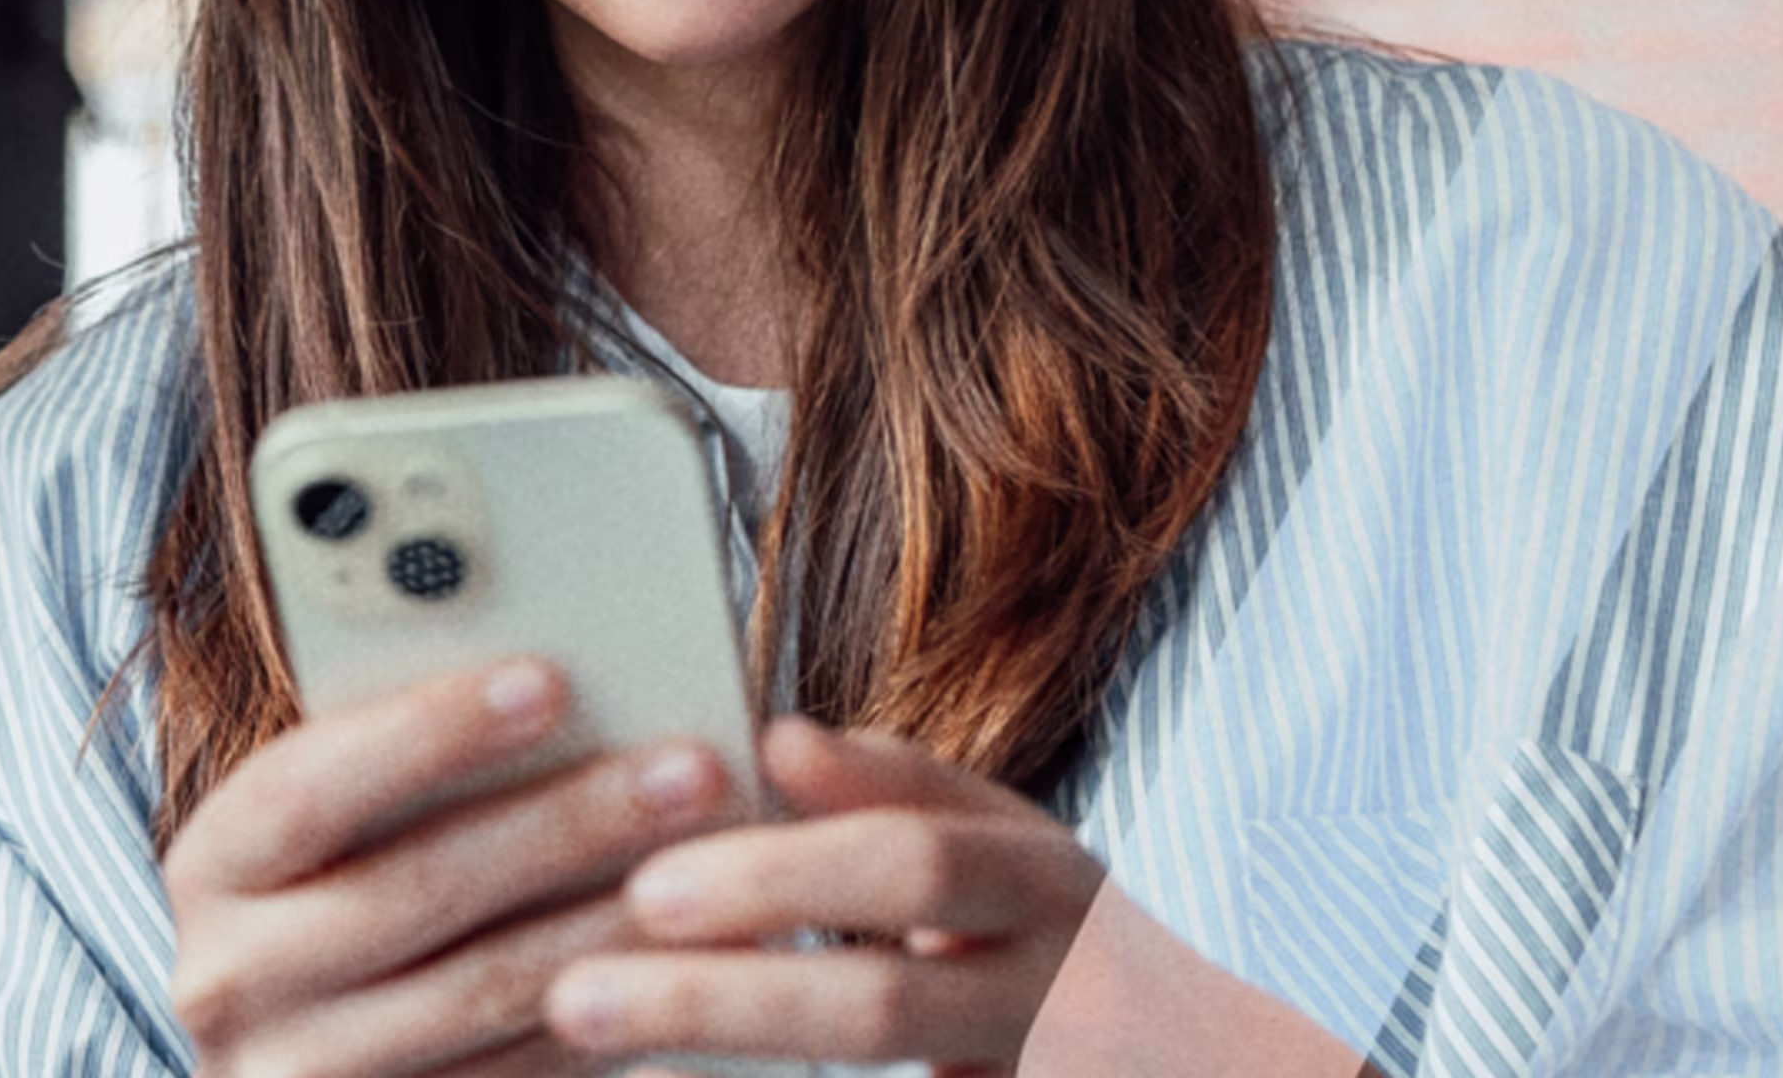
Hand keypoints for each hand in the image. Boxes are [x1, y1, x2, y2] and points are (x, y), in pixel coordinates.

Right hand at [163, 657, 749, 1076]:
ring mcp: (298, 1074)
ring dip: (612, 922)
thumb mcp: (334, 828)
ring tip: (717, 866)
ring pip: (482, 989)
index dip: (428, 731)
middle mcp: (229, 978)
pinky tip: (685, 965)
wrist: (307, 1064)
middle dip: (566, 821)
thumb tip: (558, 683)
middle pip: (415, 889)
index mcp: (212, 864)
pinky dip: (612, 1017)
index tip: (548, 678)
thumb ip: (401, 765)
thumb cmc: (337, 900)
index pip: (310, 784)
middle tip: (689, 766)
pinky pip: (521, 1074)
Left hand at [542, 716, 1105, 1077]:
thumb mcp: (1006, 844)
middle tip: (580, 995)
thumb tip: (776, 738)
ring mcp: (1053, 1072)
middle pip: (882, 1005)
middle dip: (720, 1001)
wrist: (1203, 1061)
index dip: (777, 876)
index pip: (910, 868)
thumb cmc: (1063, 937)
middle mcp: (1064, 991)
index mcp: (1048, 884)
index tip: (647, 887)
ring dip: (735, 1058)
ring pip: (891, 1064)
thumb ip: (895, 789)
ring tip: (605, 1051)